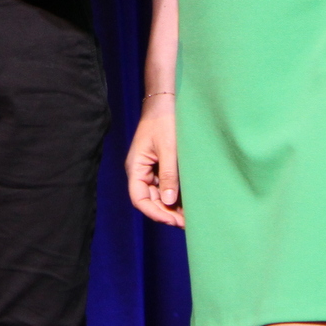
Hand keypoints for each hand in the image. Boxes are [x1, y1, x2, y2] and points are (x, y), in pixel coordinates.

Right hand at [125, 96, 183, 226]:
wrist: (167, 102)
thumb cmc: (164, 122)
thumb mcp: (168, 148)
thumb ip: (168, 175)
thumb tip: (169, 201)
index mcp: (136, 168)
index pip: (139, 199)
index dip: (154, 212)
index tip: (172, 220)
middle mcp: (141, 172)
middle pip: (150, 201)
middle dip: (166, 213)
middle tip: (187, 223)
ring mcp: (151, 170)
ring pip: (159, 196)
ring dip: (172, 207)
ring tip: (190, 217)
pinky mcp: (161, 167)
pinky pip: (166, 187)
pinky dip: (176, 196)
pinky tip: (189, 203)